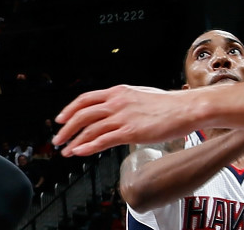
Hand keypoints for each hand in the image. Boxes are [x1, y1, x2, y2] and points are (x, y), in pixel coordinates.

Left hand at [53, 84, 195, 156]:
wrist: (185, 109)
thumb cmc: (167, 105)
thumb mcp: (139, 96)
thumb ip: (124, 102)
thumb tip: (114, 110)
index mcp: (118, 92)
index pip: (85, 99)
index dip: (69, 109)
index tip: (60, 119)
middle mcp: (116, 102)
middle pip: (82, 114)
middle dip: (66, 128)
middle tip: (58, 140)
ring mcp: (123, 117)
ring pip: (90, 128)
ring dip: (75, 141)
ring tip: (67, 151)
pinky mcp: (130, 132)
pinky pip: (103, 140)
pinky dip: (88, 147)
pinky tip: (80, 152)